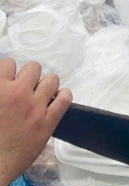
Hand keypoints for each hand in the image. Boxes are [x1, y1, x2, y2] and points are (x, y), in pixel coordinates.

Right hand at [0, 59, 71, 185]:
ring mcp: (35, 107)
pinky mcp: (48, 122)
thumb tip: (4, 83)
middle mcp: (17, 93)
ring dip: (47, 85)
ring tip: (42, 94)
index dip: (10, 73)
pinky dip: (64, 96)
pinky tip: (58, 99)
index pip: (9, 63)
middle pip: (33, 68)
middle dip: (30, 77)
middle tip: (26, 89)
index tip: (11, 82)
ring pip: (51, 79)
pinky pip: (65, 99)